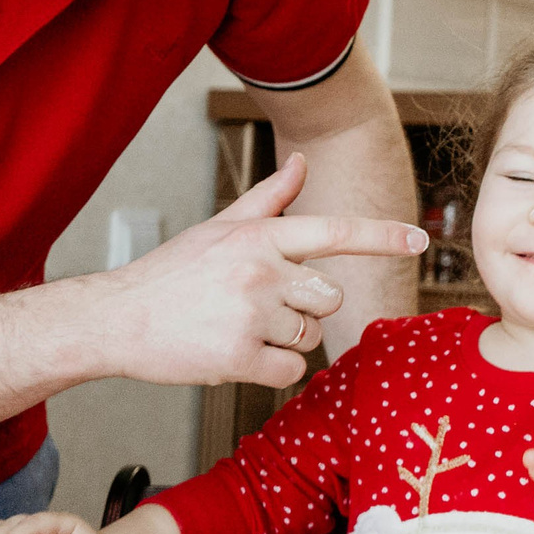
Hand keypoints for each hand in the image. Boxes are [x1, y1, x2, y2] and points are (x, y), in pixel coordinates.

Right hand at [84, 153, 426, 389]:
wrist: (115, 318)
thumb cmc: (172, 274)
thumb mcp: (220, 228)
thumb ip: (270, 199)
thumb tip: (302, 162)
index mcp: (259, 236)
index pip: (334, 232)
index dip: (382, 236)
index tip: (419, 240)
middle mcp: (260, 270)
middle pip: (330, 297)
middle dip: (305, 307)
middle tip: (257, 306)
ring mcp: (249, 314)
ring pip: (311, 336)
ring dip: (286, 339)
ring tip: (239, 327)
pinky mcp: (237, 356)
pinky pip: (291, 370)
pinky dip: (272, 370)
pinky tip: (237, 355)